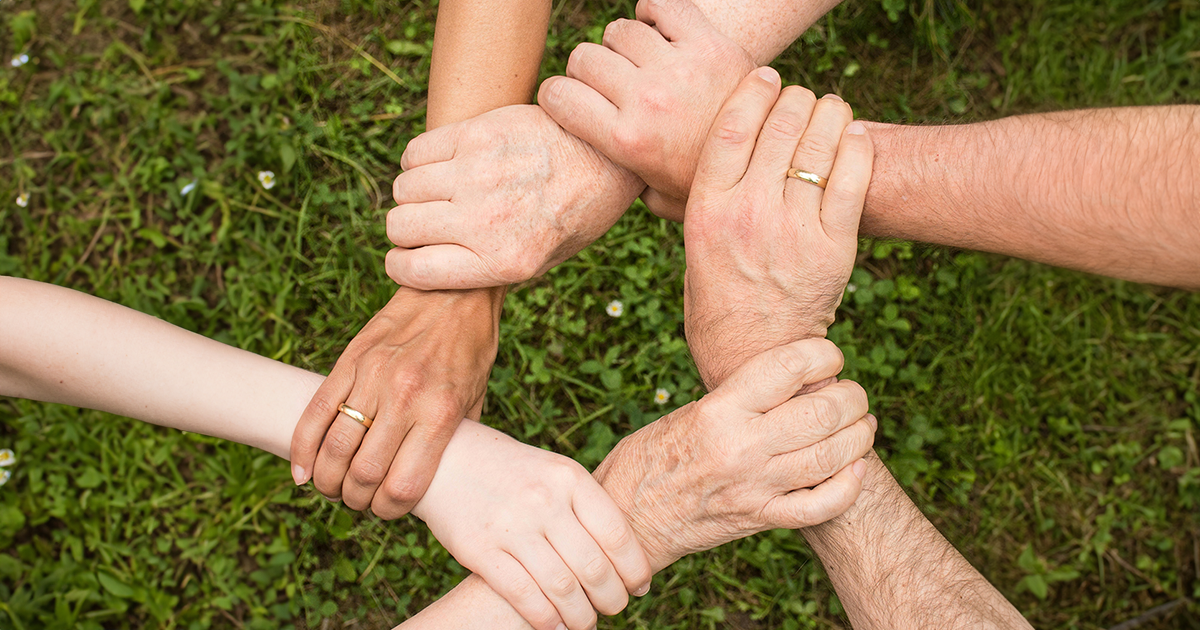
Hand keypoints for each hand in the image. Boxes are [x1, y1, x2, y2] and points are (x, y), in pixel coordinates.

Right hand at [289, 287, 501, 518]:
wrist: (454, 290)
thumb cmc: (471, 349)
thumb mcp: (476, 399)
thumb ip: (454, 440)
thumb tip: (435, 481)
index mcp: (440, 413)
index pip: (403, 485)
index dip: (389, 511)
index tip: (388, 510)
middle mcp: (404, 397)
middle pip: (363, 473)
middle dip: (356, 499)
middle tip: (358, 500)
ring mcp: (372, 377)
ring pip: (334, 447)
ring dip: (328, 480)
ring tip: (333, 487)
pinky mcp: (350, 360)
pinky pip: (315, 412)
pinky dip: (302, 448)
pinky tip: (302, 471)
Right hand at [385, 104, 644, 289]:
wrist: (608, 156)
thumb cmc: (575, 213)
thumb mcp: (542, 261)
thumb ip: (488, 269)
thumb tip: (431, 269)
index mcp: (503, 262)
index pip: (413, 270)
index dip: (402, 265)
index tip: (408, 257)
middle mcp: (486, 221)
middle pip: (400, 227)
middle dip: (406, 229)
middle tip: (428, 223)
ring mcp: (479, 174)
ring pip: (404, 188)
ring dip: (414, 194)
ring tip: (440, 192)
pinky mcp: (477, 134)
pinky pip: (416, 152)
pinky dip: (418, 162)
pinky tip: (443, 165)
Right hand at [413, 420, 651, 629]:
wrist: (446, 459)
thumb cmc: (512, 471)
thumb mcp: (554, 471)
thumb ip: (585, 506)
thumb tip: (625, 554)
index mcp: (569, 478)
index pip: (617, 534)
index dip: (634, 568)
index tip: (639, 586)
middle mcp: (543, 500)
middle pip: (594, 567)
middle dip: (612, 598)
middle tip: (615, 608)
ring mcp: (511, 526)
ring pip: (562, 588)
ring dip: (581, 616)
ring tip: (586, 622)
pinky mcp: (480, 550)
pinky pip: (523, 595)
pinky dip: (545, 619)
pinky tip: (554, 626)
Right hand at [538, 0, 755, 219]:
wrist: (771, 161)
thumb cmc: (709, 184)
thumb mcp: (659, 200)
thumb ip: (625, 186)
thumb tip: (597, 180)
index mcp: (626, 141)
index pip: (557, 95)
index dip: (556, 96)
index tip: (569, 101)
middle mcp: (647, 100)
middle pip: (584, 58)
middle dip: (587, 71)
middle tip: (608, 85)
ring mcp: (678, 68)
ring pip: (619, 31)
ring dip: (622, 44)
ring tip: (638, 62)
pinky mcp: (710, 44)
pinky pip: (663, 5)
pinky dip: (654, 11)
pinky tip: (659, 30)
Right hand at [593, 338, 873, 569]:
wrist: (627, 518)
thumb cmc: (652, 456)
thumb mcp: (690, 412)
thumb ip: (740, 399)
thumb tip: (796, 381)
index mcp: (719, 410)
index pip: (789, 367)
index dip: (824, 354)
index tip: (830, 356)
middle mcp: (740, 446)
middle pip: (822, 411)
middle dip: (852, 397)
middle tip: (853, 394)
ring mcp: (754, 486)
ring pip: (831, 456)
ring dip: (859, 436)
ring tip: (862, 424)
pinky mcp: (760, 519)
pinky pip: (821, 506)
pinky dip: (849, 486)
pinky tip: (855, 469)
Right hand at [683, 68, 871, 386]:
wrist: (754, 358)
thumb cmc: (718, 303)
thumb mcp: (692, 249)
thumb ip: (698, 203)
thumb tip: (691, 162)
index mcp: (707, 209)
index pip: (731, 127)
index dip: (754, 91)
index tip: (767, 77)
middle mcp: (748, 214)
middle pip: (780, 127)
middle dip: (797, 100)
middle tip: (804, 98)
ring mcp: (793, 230)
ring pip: (819, 146)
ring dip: (830, 115)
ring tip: (832, 110)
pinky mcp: (834, 248)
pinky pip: (852, 180)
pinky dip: (857, 149)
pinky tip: (854, 137)